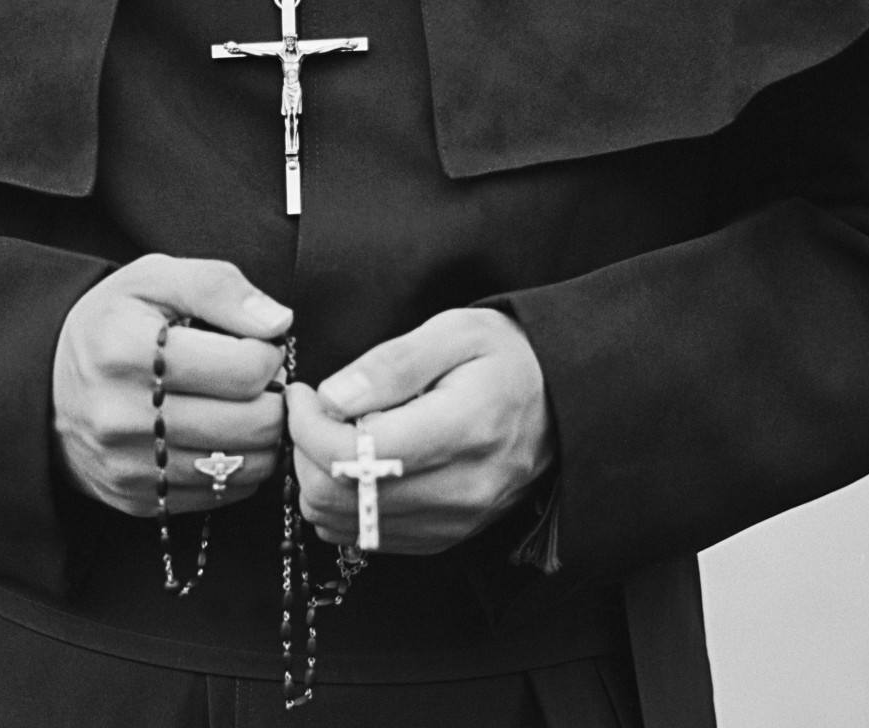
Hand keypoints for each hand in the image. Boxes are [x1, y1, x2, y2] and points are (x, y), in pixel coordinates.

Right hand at [54, 254, 291, 516]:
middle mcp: (122, 417)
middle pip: (255, 424)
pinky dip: (238, 465)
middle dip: (272, 396)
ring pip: (248, 465)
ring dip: (262, 434)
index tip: (253, 345)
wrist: (45, 387)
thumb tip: (278, 321)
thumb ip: (218, 286)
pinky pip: (225, 494)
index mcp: (127, 351)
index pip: (246, 370)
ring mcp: (130, 466)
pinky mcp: (141, 499)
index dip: (267, 352)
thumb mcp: (152, 280)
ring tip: (240, 406)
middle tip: (254, 378)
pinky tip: (220, 435)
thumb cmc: (111, 325)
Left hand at [287, 309, 552, 553]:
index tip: (306, 394)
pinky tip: (359, 465)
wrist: (562, 401)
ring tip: (338, 434)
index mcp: (463, 430)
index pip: (351, 454)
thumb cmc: (507, 358)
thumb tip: (332, 399)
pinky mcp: (445, 536)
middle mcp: (460, 488)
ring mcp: (454, 520)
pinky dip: (344, 503)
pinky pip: (364, 536)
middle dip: (306, 450)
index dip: (306, 424)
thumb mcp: (455, 331)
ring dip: (320, 478)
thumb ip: (391, 364)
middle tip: (316, 411)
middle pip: (337, 494)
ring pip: (342, 521)